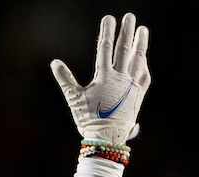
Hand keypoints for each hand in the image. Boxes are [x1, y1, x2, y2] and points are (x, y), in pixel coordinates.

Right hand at [52, 13, 150, 144]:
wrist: (108, 138)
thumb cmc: (89, 119)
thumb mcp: (74, 99)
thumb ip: (65, 79)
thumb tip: (55, 62)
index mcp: (104, 76)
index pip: (105, 48)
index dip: (107, 31)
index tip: (109, 19)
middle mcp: (120, 77)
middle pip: (124, 48)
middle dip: (126, 31)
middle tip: (129, 16)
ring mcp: (132, 85)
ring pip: (138, 58)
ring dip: (140, 42)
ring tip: (142, 30)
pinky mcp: (139, 93)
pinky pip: (144, 74)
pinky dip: (144, 63)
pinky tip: (143, 57)